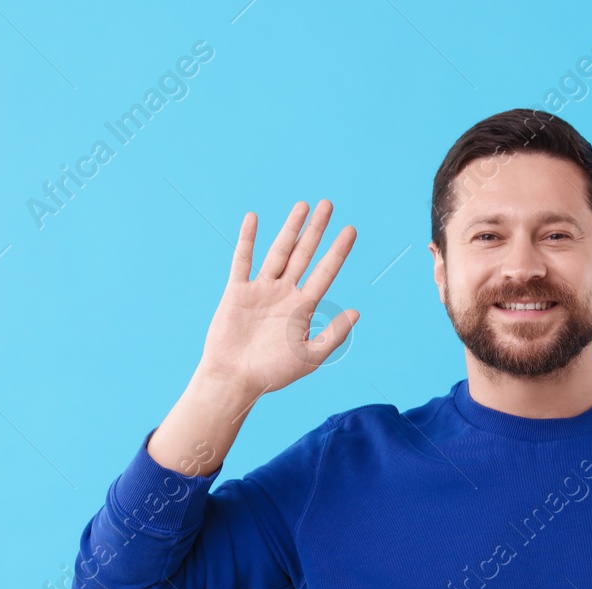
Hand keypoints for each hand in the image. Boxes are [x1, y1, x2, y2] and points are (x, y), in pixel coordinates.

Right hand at [200, 199, 358, 397]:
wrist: (235, 380)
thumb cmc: (273, 373)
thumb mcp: (310, 356)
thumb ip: (333, 334)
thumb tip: (356, 312)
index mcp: (303, 308)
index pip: (325, 272)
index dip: (338, 251)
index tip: (351, 230)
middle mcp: (284, 294)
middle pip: (304, 254)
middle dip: (316, 230)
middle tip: (328, 205)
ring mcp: (261, 290)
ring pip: (279, 252)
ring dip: (290, 228)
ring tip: (302, 206)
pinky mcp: (237, 291)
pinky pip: (243, 260)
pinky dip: (248, 239)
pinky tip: (254, 218)